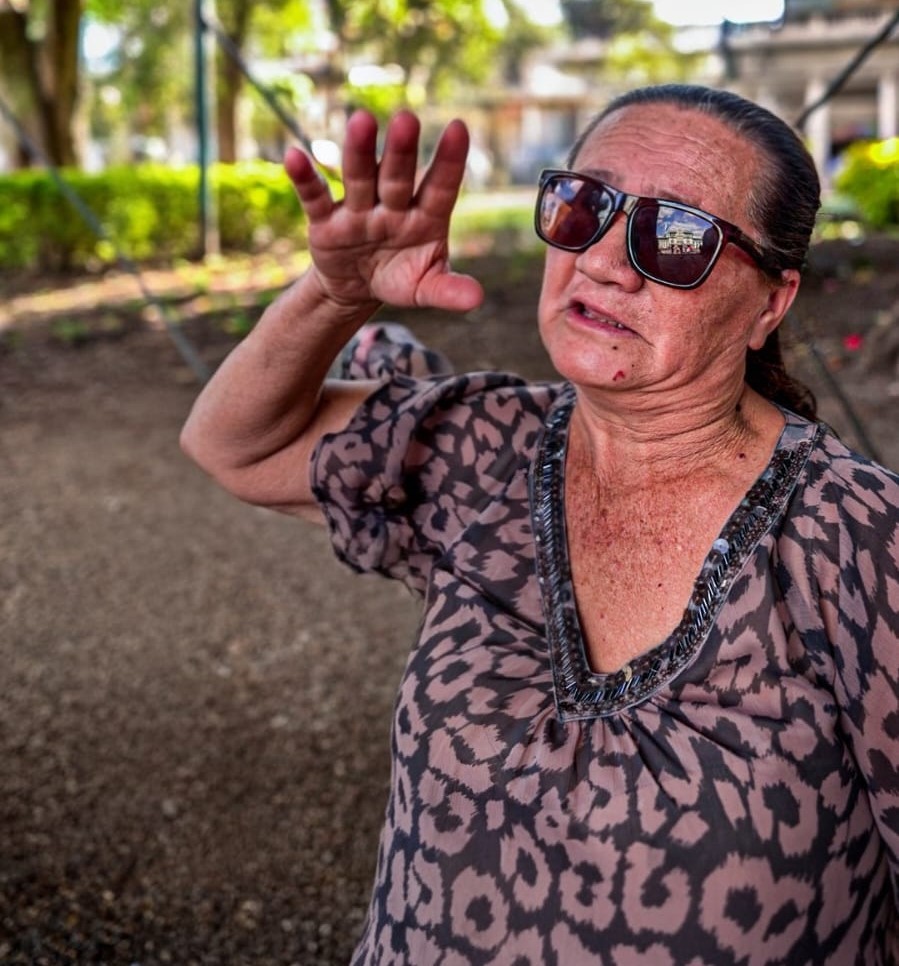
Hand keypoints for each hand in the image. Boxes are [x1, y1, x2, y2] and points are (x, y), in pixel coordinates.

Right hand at [284, 110, 483, 314]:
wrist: (358, 289)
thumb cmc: (400, 277)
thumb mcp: (424, 288)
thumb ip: (448, 290)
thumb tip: (476, 298)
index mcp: (424, 217)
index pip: (440, 188)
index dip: (449, 161)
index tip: (458, 128)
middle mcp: (392, 206)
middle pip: (397, 176)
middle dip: (401, 151)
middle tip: (407, 120)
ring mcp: (358, 210)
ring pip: (360, 178)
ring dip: (359, 152)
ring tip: (361, 121)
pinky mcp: (326, 221)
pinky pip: (315, 197)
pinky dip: (305, 178)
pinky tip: (294, 156)